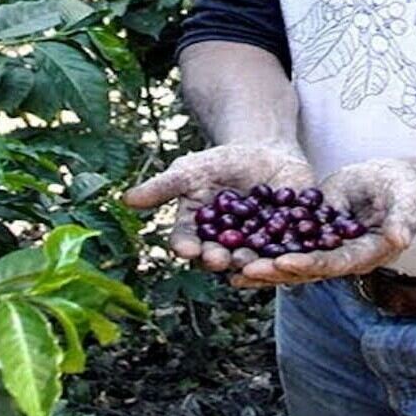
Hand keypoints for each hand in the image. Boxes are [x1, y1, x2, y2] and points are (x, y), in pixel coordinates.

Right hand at [122, 143, 315, 272]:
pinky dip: (288, 253)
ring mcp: (255, 247)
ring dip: (252, 263)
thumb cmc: (221, 162)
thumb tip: (126, 199)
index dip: (187, 247)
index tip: (188, 249)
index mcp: (197, 234)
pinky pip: (286, 251)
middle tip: (222, 260)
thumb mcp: (192, 170)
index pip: (186, 243)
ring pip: (252, 260)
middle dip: (220, 259)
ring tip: (252, 262)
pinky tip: (289, 253)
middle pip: (219, 258)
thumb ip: (164, 186)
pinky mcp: (287, 243)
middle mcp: (224, 247)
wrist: (264, 152)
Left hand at [231, 158, 415, 288]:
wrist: (396, 179)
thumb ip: (404, 220)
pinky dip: (262, 242)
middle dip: (273, 270)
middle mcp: (340, 257)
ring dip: (261, 264)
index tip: (283, 263)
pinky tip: (235, 242)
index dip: (309, 265)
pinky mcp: (312, 228)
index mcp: (364, 255)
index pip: (334, 263)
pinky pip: (284, 238)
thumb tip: (400, 239)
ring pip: (289, 257)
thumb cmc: (408, 190)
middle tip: (244, 270)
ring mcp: (324, 244)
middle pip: (304, 268)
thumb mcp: (409, 201)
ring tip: (230, 267)